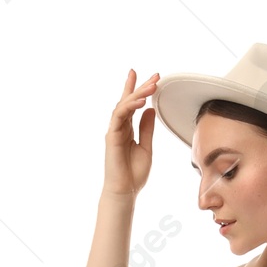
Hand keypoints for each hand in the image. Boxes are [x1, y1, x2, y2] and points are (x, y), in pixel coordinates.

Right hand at [104, 68, 159, 197]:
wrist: (125, 191)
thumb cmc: (134, 174)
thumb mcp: (146, 146)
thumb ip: (147, 128)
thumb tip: (150, 110)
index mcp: (127, 129)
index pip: (132, 105)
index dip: (138, 89)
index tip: (150, 77)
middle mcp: (119, 127)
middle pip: (128, 101)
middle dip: (141, 86)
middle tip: (155, 76)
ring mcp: (114, 131)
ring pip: (124, 105)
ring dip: (138, 94)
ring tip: (152, 86)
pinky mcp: (111, 136)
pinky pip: (119, 116)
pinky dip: (130, 107)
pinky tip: (141, 101)